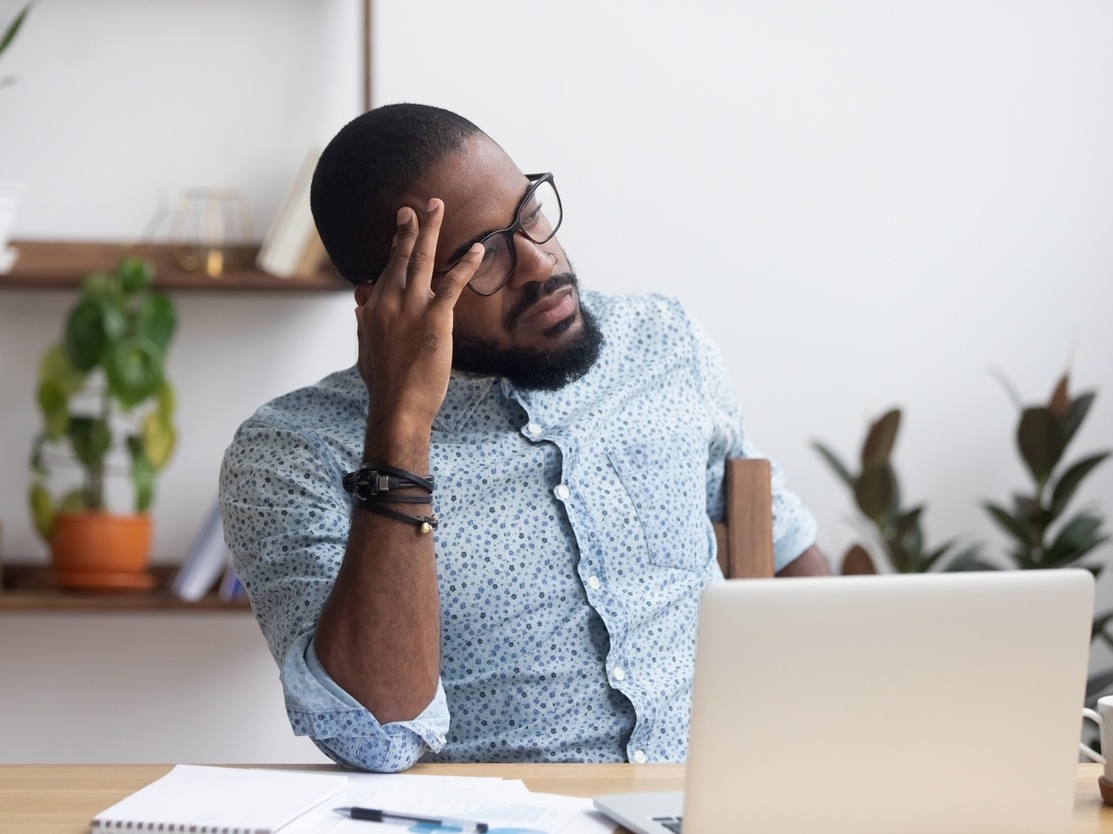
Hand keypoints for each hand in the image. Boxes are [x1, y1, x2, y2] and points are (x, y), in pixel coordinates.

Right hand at [356, 199, 481, 441]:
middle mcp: (388, 302)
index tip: (399, 232)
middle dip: (408, 229)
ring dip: (430, 230)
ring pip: (421, 259)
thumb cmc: (384, 386)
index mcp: (372, 310)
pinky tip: (478, 250)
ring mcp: (410, 307)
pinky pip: (453, 283)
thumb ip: (363, 328)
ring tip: (436, 207)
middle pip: (399, 257)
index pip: (384, 273)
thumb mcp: (365, 353)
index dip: (394, 251)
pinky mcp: (434, 318)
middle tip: (414, 207)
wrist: (398, 406)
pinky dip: (466, 264)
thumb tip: (359, 310)